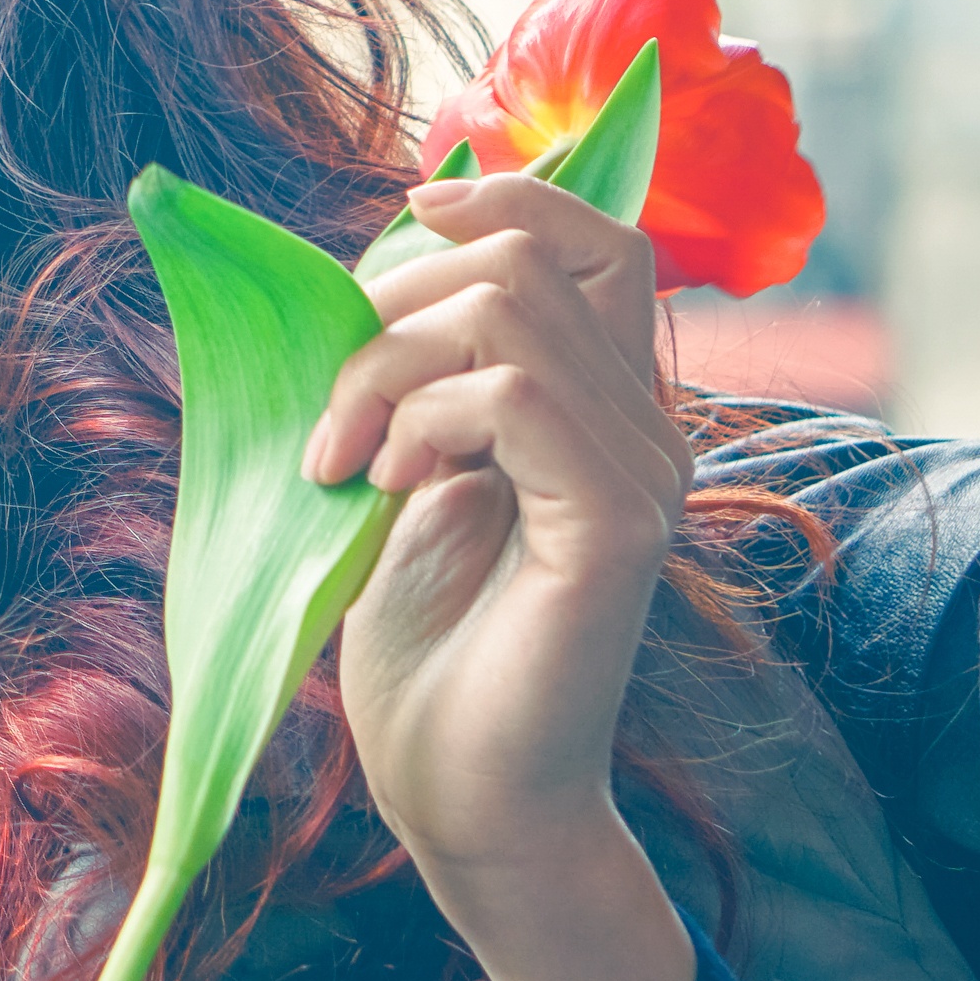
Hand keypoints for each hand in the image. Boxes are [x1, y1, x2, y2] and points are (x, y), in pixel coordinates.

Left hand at [306, 171, 696, 980]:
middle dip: (395, 302)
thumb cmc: (422, 635)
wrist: (457, 783)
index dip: (505, 197)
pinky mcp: (617, 527)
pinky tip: (382, 487)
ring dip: (384, 368)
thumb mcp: (404, 460)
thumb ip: (419, 368)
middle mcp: (644, 427)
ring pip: (507, 314)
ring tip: (343, 457)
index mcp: (601, 402)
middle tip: (335, 409)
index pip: (600, 238)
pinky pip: (511, 398)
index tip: (405, 219)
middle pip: (534, 257)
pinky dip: (419, 420)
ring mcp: (642, 474)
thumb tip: (378, 254)